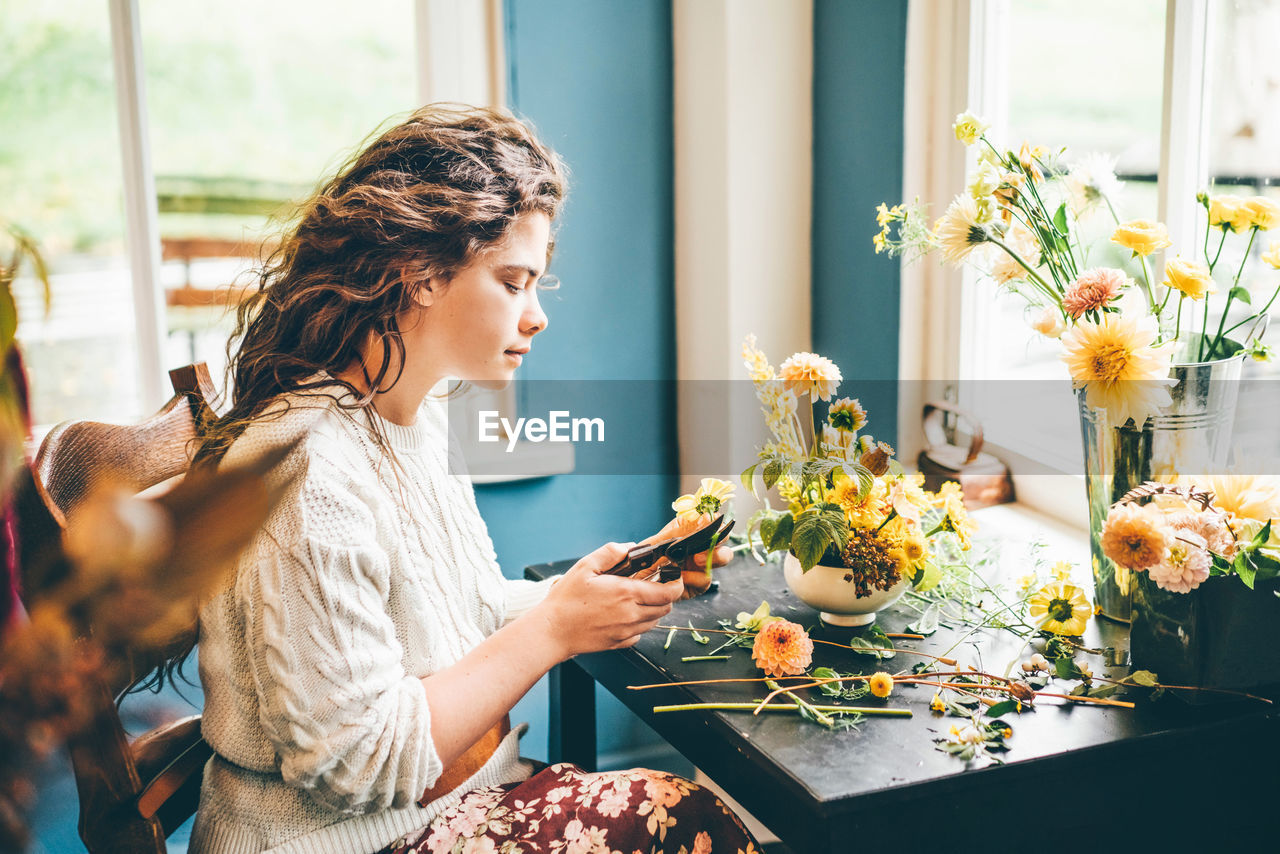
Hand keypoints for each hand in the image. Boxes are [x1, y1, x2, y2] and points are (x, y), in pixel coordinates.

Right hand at [535, 541, 683, 658]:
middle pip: (665, 607)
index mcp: (626, 593)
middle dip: (666, 595)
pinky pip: (640, 634)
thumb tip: (629, 547)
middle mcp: (631, 614)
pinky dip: (639, 624)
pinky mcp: (619, 643)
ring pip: (655, 621)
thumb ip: (610, 553)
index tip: (673, 576)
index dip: (676, 584)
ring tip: (637, 598)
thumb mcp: (585, 566)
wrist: (552, 631)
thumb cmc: (566, 599)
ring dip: (653, 609)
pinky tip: (625, 614)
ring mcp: (626, 631)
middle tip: (654, 584)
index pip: (668, 592)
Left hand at [643, 514, 734, 597]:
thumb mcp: (660, 541)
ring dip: (710, 558)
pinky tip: (681, 577)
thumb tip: (705, 517)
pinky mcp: (698, 583)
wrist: (635, 583)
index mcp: (690, 530)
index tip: (710, 521)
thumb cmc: (645, 560)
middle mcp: (699, 546)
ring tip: (696, 560)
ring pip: (721, 557)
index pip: (712, 521)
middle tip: (706, 542)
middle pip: (723, 538)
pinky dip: (693, 577)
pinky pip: (704, 579)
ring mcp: (701, 564)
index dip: (715, 521)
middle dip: (719, 539)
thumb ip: (682, 530)